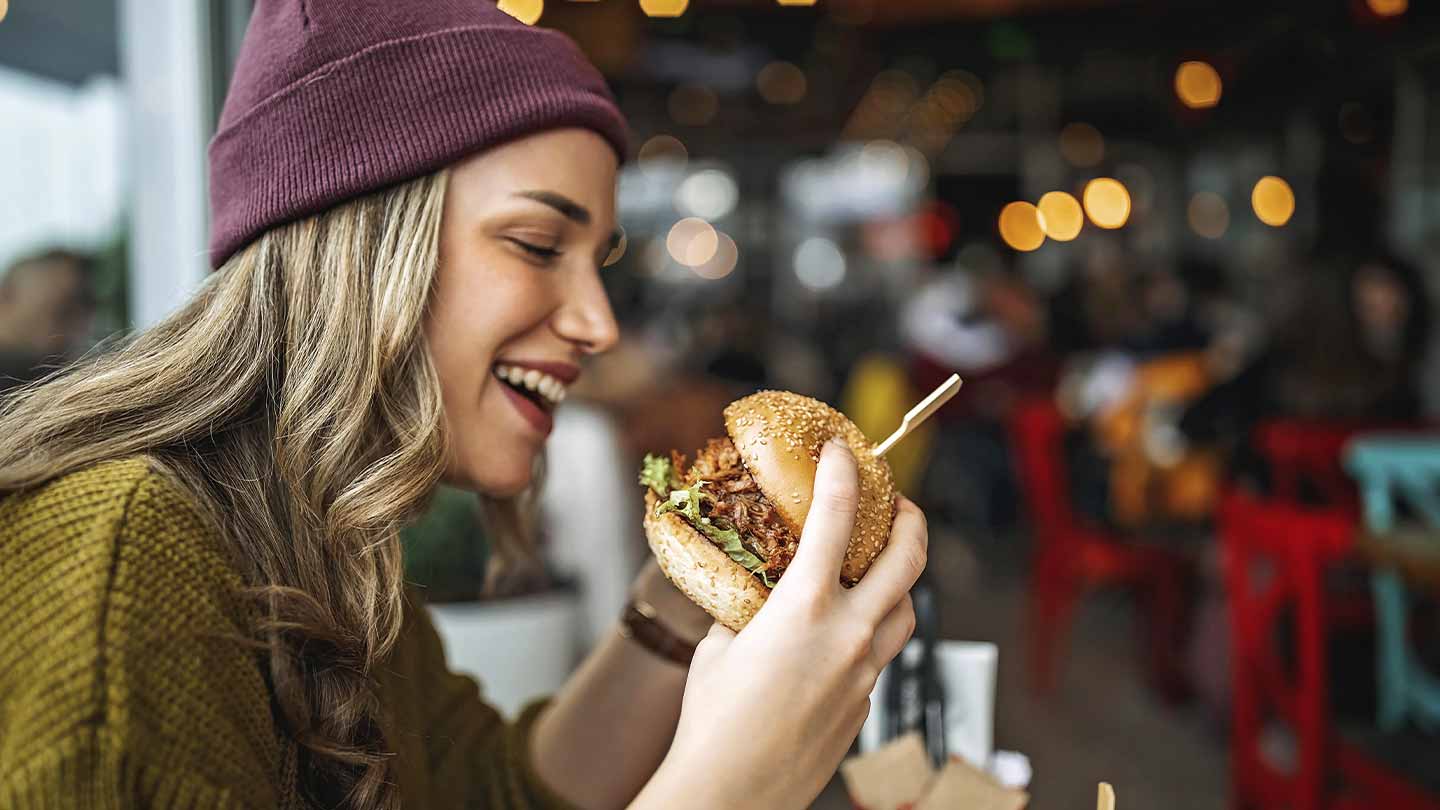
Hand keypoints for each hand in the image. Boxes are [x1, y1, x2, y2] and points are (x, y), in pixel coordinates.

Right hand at [635, 438, 928, 808]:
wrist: (731, 794)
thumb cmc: (712, 723)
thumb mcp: (720, 646)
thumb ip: (748, 611)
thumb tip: (757, 596)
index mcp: (805, 609)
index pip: (837, 518)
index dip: (844, 473)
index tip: (842, 452)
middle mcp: (848, 636)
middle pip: (907, 560)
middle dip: (910, 521)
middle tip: (899, 504)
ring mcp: (864, 674)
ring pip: (907, 611)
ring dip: (901, 579)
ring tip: (883, 565)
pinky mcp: (864, 706)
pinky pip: (881, 656)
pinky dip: (870, 633)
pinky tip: (842, 636)